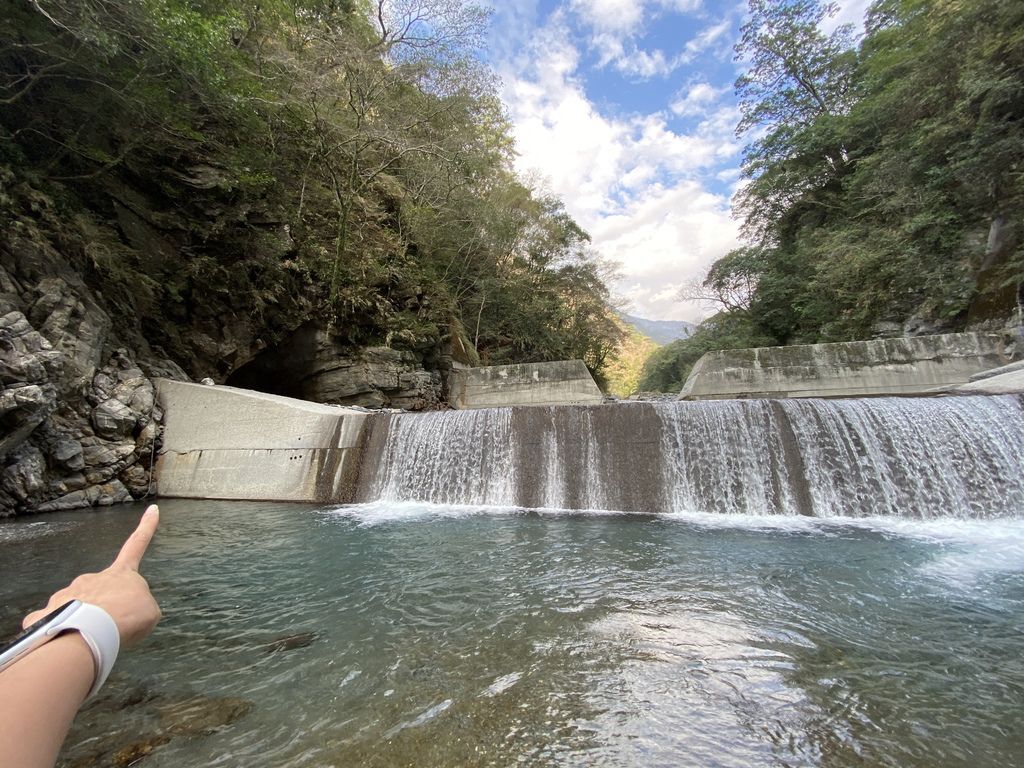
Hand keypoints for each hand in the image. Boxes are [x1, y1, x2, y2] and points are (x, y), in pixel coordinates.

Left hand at [22, 505, 162, 646]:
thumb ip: (140, 606)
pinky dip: (58, 630)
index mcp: (121, 574)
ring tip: (90, 639)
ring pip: (76, 606)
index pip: (137, 545)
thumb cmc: (126, 618)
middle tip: (111, 628)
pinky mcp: (48, 611)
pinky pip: (53, 620)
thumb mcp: (149, 612)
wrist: (91, 631)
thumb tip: (122, 612)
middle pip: (101, 589)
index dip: (146, 527)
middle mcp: (93, 577)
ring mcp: (69, 593)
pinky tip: (63, 642)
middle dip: (105, 607)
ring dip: (83, 620)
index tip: (152, 509)